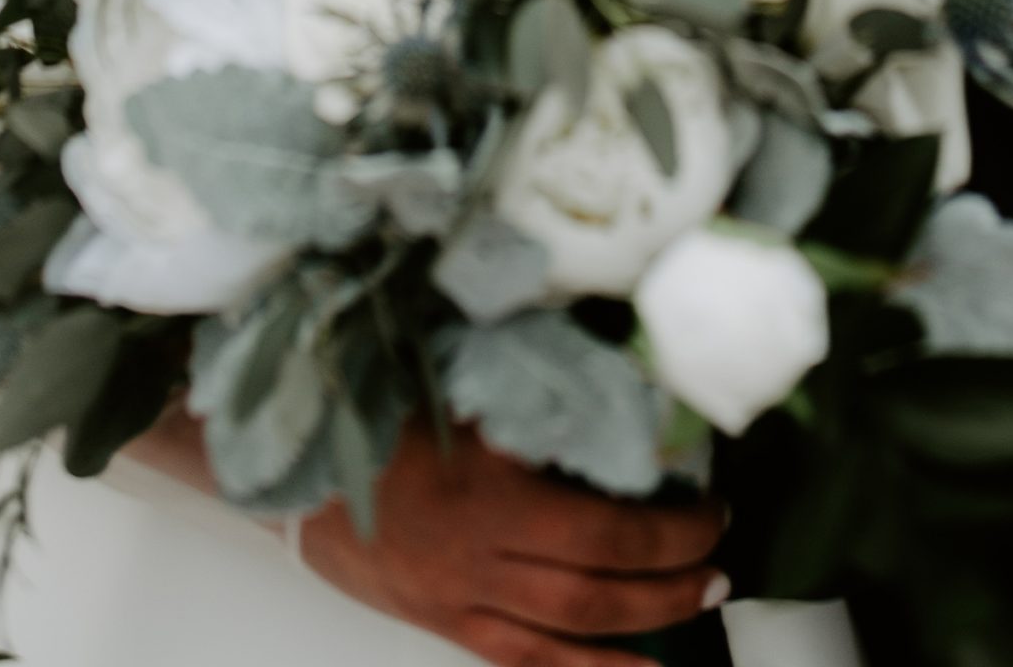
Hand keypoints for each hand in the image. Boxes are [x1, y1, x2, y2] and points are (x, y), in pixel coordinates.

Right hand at [301, 416, 729, 666]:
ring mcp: (460, 597)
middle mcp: (480, 552)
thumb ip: (531, 386)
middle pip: (596, 583)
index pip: (602, 522)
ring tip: (701, 604)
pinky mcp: (443, 621)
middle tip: (719, 559)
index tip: (709, 499)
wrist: (293, 464)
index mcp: (489, 486)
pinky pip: (522, 662)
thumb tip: (614, 374)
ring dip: (644, 622)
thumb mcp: (457, 377)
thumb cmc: (375, 405)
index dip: (667, 523)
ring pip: (568, 631)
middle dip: (671, 576)